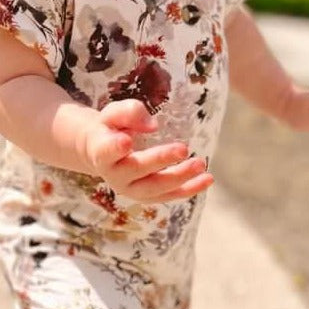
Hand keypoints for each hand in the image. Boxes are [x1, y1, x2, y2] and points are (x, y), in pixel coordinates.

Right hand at [85, 99, 213, 202]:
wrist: (104, 152)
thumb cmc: (111, 128)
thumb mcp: (113, 114)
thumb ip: (128, 112)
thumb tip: (153, 126)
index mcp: (101, 152)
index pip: (106, 151)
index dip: (115, 148)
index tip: (126, 141)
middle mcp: (114, 175)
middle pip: (136, 170)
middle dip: (160, 160)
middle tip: (183, 148)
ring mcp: (131, 189)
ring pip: (155, 188)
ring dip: (179, 177)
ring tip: (200, 164)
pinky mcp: (147, 196)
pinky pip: (169, 195)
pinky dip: (189, 189)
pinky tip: (207, 179)